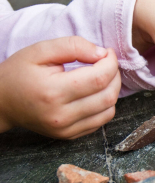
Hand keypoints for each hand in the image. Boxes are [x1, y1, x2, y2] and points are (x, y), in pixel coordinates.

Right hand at [0, 37, 120, 138]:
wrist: (2, 102)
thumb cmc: (19, 73)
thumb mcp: (40, 50)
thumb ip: (72, 46)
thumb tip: (101, 53)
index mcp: (53, 92)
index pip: (99, 78)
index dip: (111, 62)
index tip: (107, 52)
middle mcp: (61, 116)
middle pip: (108, 95)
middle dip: (115, 75)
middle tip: (107, 63)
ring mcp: (66, 130)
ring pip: (109, 110)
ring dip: (113, 90)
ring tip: (102, 76)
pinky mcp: (69, 136)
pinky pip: (102, 121)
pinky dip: (105, 105)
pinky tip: (95, 92)